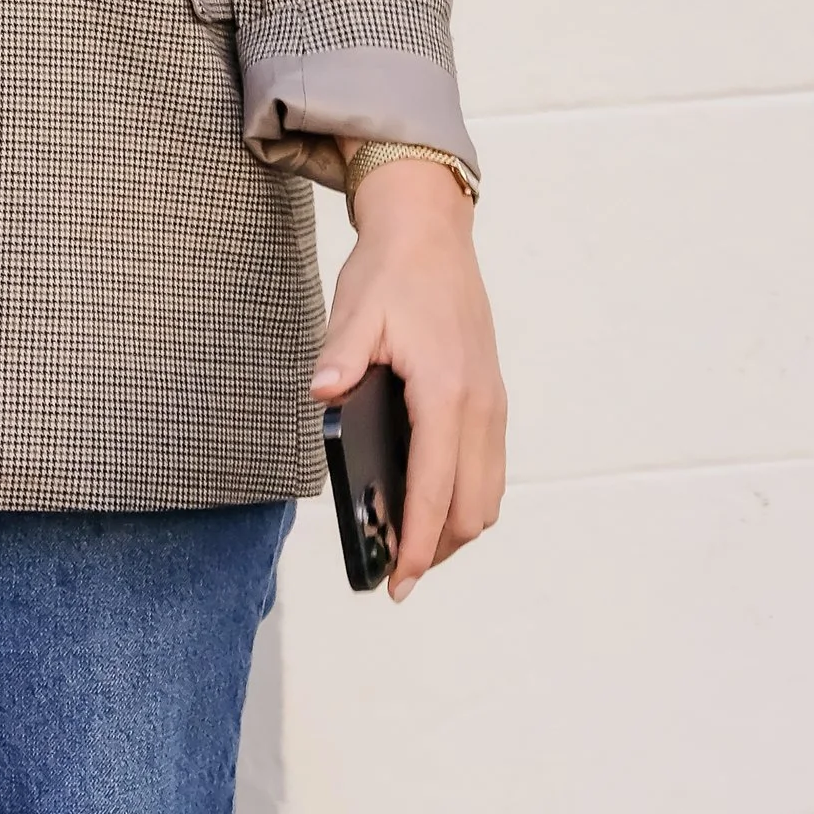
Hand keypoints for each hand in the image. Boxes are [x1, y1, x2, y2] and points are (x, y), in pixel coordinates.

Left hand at [310, 159, 506, 599]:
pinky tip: (432, 498)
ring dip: (455, 528)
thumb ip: (341, 357)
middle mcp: (479, 406)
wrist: (430, 230)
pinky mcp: (491, 397)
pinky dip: (466, 498)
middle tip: (396, 570)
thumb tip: (321, 396)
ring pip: (488, 495)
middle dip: (437, 549)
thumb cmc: (391, 271)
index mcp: (446, 392)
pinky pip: (490, 469)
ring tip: (412, 543)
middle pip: (470, 508)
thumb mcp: (357, 310)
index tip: (399, 582)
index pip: (435, 489)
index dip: (417, 543)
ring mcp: (492, 403)